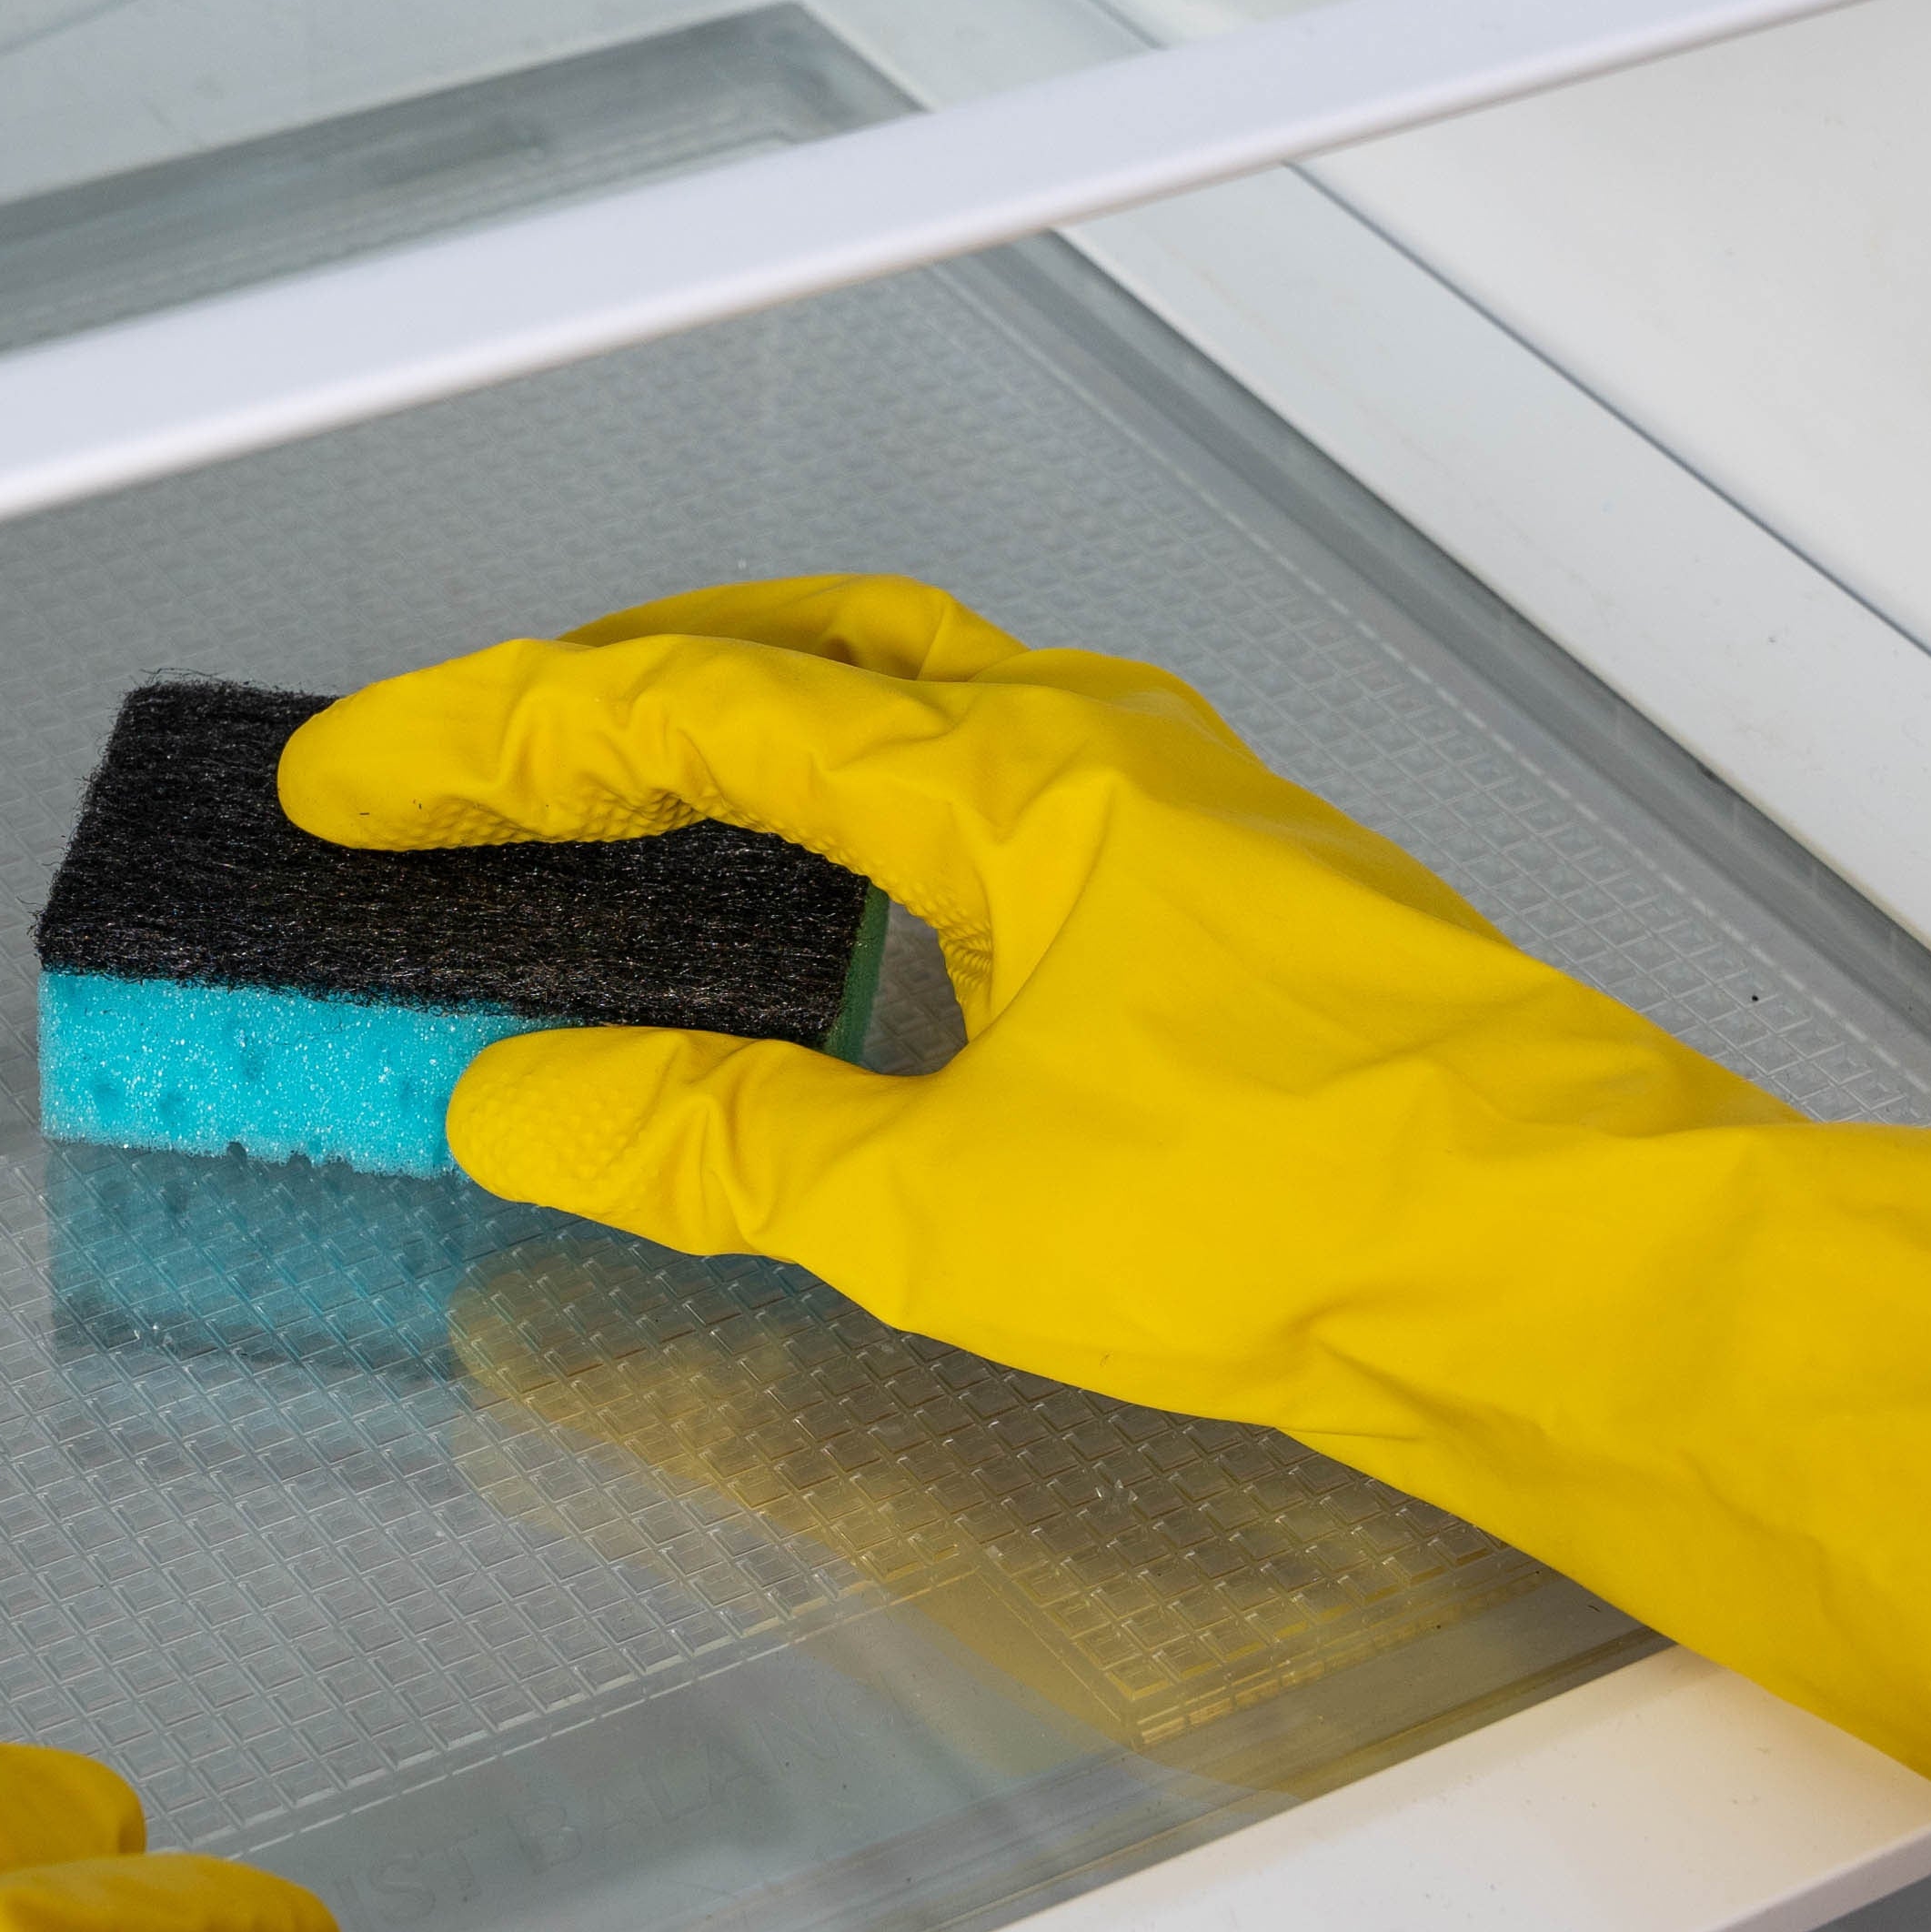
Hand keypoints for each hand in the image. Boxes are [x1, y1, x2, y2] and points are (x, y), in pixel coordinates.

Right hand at [283, 575, 1930, 1931]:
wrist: (1582, 1280)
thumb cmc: (1307, 1224)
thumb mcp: (940, 1211)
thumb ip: (714, 1147)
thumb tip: (524, 1099)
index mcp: (1007, 783)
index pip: (686, 717)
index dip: (488, 744)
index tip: (348, 780)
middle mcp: (1105, 759)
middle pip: (815, 651)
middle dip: (621, 682)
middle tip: (479, 746)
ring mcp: (1196, 829)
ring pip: (934, 712)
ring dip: (766, 739)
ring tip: (641, 815)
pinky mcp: (1258, 923)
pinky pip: (1016, 810)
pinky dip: (887, 828)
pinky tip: (870, 940)